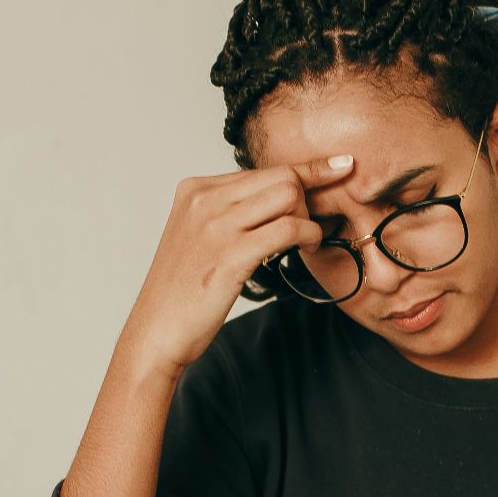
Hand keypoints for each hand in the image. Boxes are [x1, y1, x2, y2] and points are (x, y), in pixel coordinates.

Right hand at [121, 154, 355, 372]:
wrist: (156, 330)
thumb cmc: (183, 290)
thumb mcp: (198, 235)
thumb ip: (229, 211)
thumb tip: (277, 197)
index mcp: (195, 189)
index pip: (263, 168)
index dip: (306, 171)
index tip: (340, 165)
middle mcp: (204, 199)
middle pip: (281, 175)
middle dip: (309, 197)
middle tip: (311, 225)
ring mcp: (216, 225)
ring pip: (289, 194)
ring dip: (310, 216)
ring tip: (308, 240)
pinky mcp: (231, 253)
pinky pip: (288, 228)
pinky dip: (309, 234)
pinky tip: (308, 247)